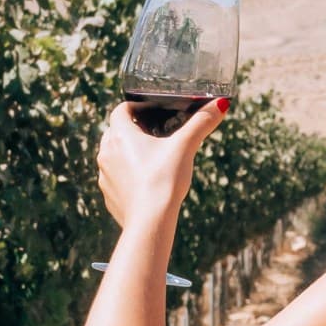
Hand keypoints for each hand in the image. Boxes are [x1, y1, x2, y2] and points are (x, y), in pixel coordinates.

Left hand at [97, 97, 228, 229]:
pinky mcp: (109, 197)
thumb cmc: (164, 179)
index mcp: (121, 135)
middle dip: (132, 131)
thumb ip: (202, 123)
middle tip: (153, 133)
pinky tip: (144, 184)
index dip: (134, 107)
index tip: (149, 111)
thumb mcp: (186, 147)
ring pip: (113, 157)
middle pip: (115, 132)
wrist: (150, 221)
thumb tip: (221, 104)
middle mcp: (106, 153)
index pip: (120, 110)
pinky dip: (126, 177)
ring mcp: (105, 176)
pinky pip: (115, 180)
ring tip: (150, 159)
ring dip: (127, 154)